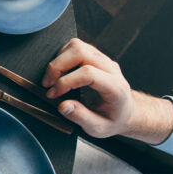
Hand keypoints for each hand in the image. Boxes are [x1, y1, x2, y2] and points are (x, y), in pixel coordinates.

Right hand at [43, 38, 172, 142]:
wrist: (125, 111)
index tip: (52, 94)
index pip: (88, 73)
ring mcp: (104, 60)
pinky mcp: (96, 56)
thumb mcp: (98, 128)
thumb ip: (81, 117)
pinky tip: (60, 72)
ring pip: (77, 45)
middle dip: (57, 66)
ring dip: (59, 59)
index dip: (66, 82)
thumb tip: (63, 106)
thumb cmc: (112, 119)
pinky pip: (77, 46)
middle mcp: (111, 68)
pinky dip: (62, 56)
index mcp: (115, 87)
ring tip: (52, 78)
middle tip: (47, 84)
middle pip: (81, 52)